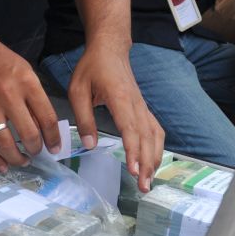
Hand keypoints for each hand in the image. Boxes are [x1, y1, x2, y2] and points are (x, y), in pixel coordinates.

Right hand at [0, 36, 61, 174]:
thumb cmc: (1, 61)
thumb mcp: (27, 73)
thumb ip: (36, 99)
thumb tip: (44, 128)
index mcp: (27, 84)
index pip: (47, 117)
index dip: (54, 137)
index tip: (56, 147)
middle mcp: (8, 96)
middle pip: (29, 134)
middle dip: (37, 149)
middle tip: (38, 152)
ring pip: (5, 143)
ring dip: (17, 158)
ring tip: (23, 161)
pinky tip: (2, 165)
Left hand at [66, 44, 164, 191]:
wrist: (110, 48)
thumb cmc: (92, 67)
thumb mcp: (78, 90)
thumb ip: (84, 117)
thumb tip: (89, 145)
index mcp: (120, 98)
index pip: (130, 129)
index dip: (133, 151)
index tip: (134, 171)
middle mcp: (136, 104)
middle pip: (147, 138)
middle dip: (147, 164)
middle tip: (143, 187)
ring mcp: (142, 106)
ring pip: (154, 136)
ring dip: (154, 159)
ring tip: (148, 181)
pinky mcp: (142, 108)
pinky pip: (155, 130)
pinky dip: (156, 148)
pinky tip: (153, 162)